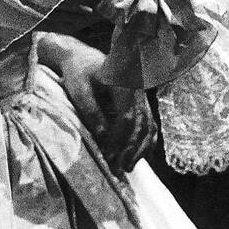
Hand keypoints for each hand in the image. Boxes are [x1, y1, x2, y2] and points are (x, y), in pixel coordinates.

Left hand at [35, 31, 157, 174]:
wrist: (85, 59)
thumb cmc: (79, 73)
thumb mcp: (78, 89)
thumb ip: (90, 110)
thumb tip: (103, 135)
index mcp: (123, 82)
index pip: (127, 116)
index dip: (118, 139)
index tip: (107, 155)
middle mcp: (138, 89)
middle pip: (140, 124)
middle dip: (130, 149)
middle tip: (118, 169)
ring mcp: (142, 96)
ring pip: (148, 126)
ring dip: (139, 149)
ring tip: (127, 168)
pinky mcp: (142, 103)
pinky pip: (150, 124)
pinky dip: (146, 142)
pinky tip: (139, 157)